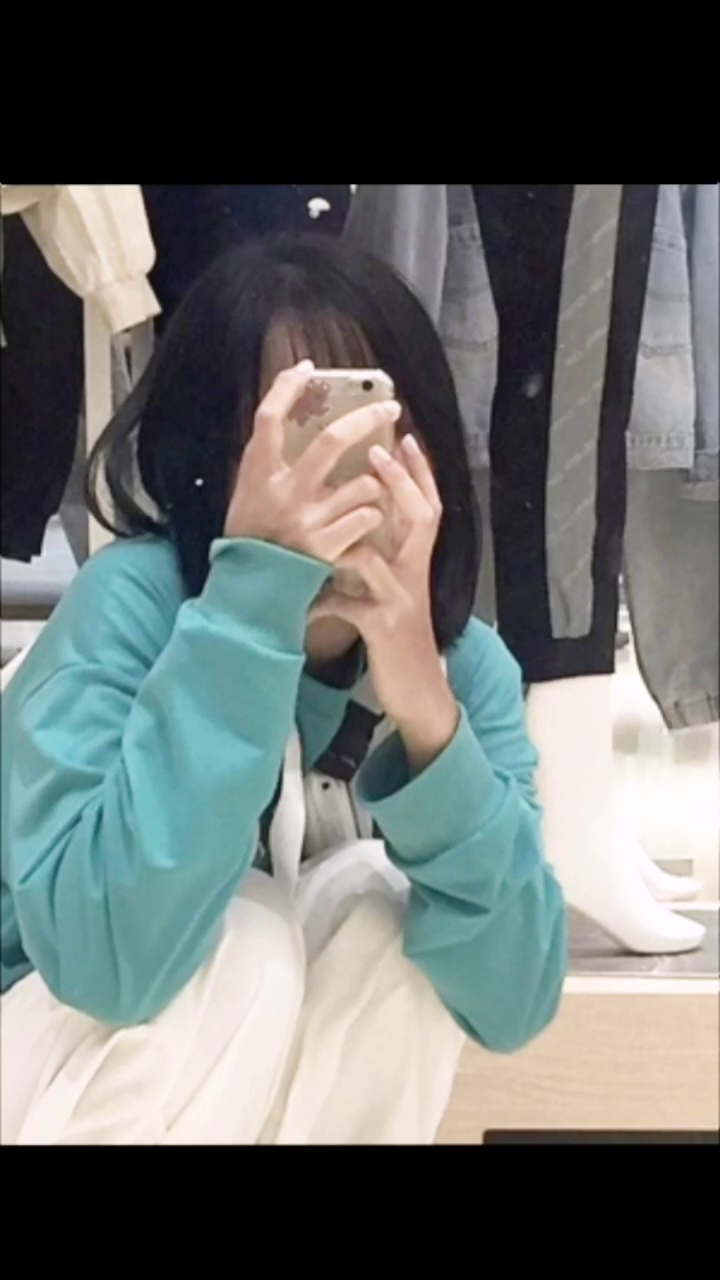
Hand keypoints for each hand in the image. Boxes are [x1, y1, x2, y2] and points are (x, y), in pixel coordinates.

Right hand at [225, 361, 401, 565]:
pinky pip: (367, 516)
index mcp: (258, 475)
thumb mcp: (247, 493)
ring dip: (376, 481)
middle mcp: (283, 493)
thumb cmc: (251, 538)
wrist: (252, 591)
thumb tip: (288, 423)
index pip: (269, 418)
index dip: (286, 388)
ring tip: (374, 485)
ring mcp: (308, 520)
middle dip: (367, 418)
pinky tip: (366, 519)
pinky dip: (372, 513)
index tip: (307, 369)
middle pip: (331, 441)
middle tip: (391, 406)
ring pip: (363, 483)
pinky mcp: (328, 547)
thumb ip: (267, 463)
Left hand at [311, 435, 459, 772]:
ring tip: (322, 523)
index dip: (419, 474)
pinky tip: (297, 606)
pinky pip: (346, 608)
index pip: (427, 509)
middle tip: (378, 449)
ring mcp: (400, 601)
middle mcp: (413, 576)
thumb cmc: (398, 644)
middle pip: (423, 518)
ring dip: (348, 540)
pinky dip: (318, 604)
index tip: (404, 438)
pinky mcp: (382, 629)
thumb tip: (351, 534)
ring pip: (377, 559)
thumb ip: (377, 566)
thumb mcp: (391, 598)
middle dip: (401, 483)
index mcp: (414, 564)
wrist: (420, 695)